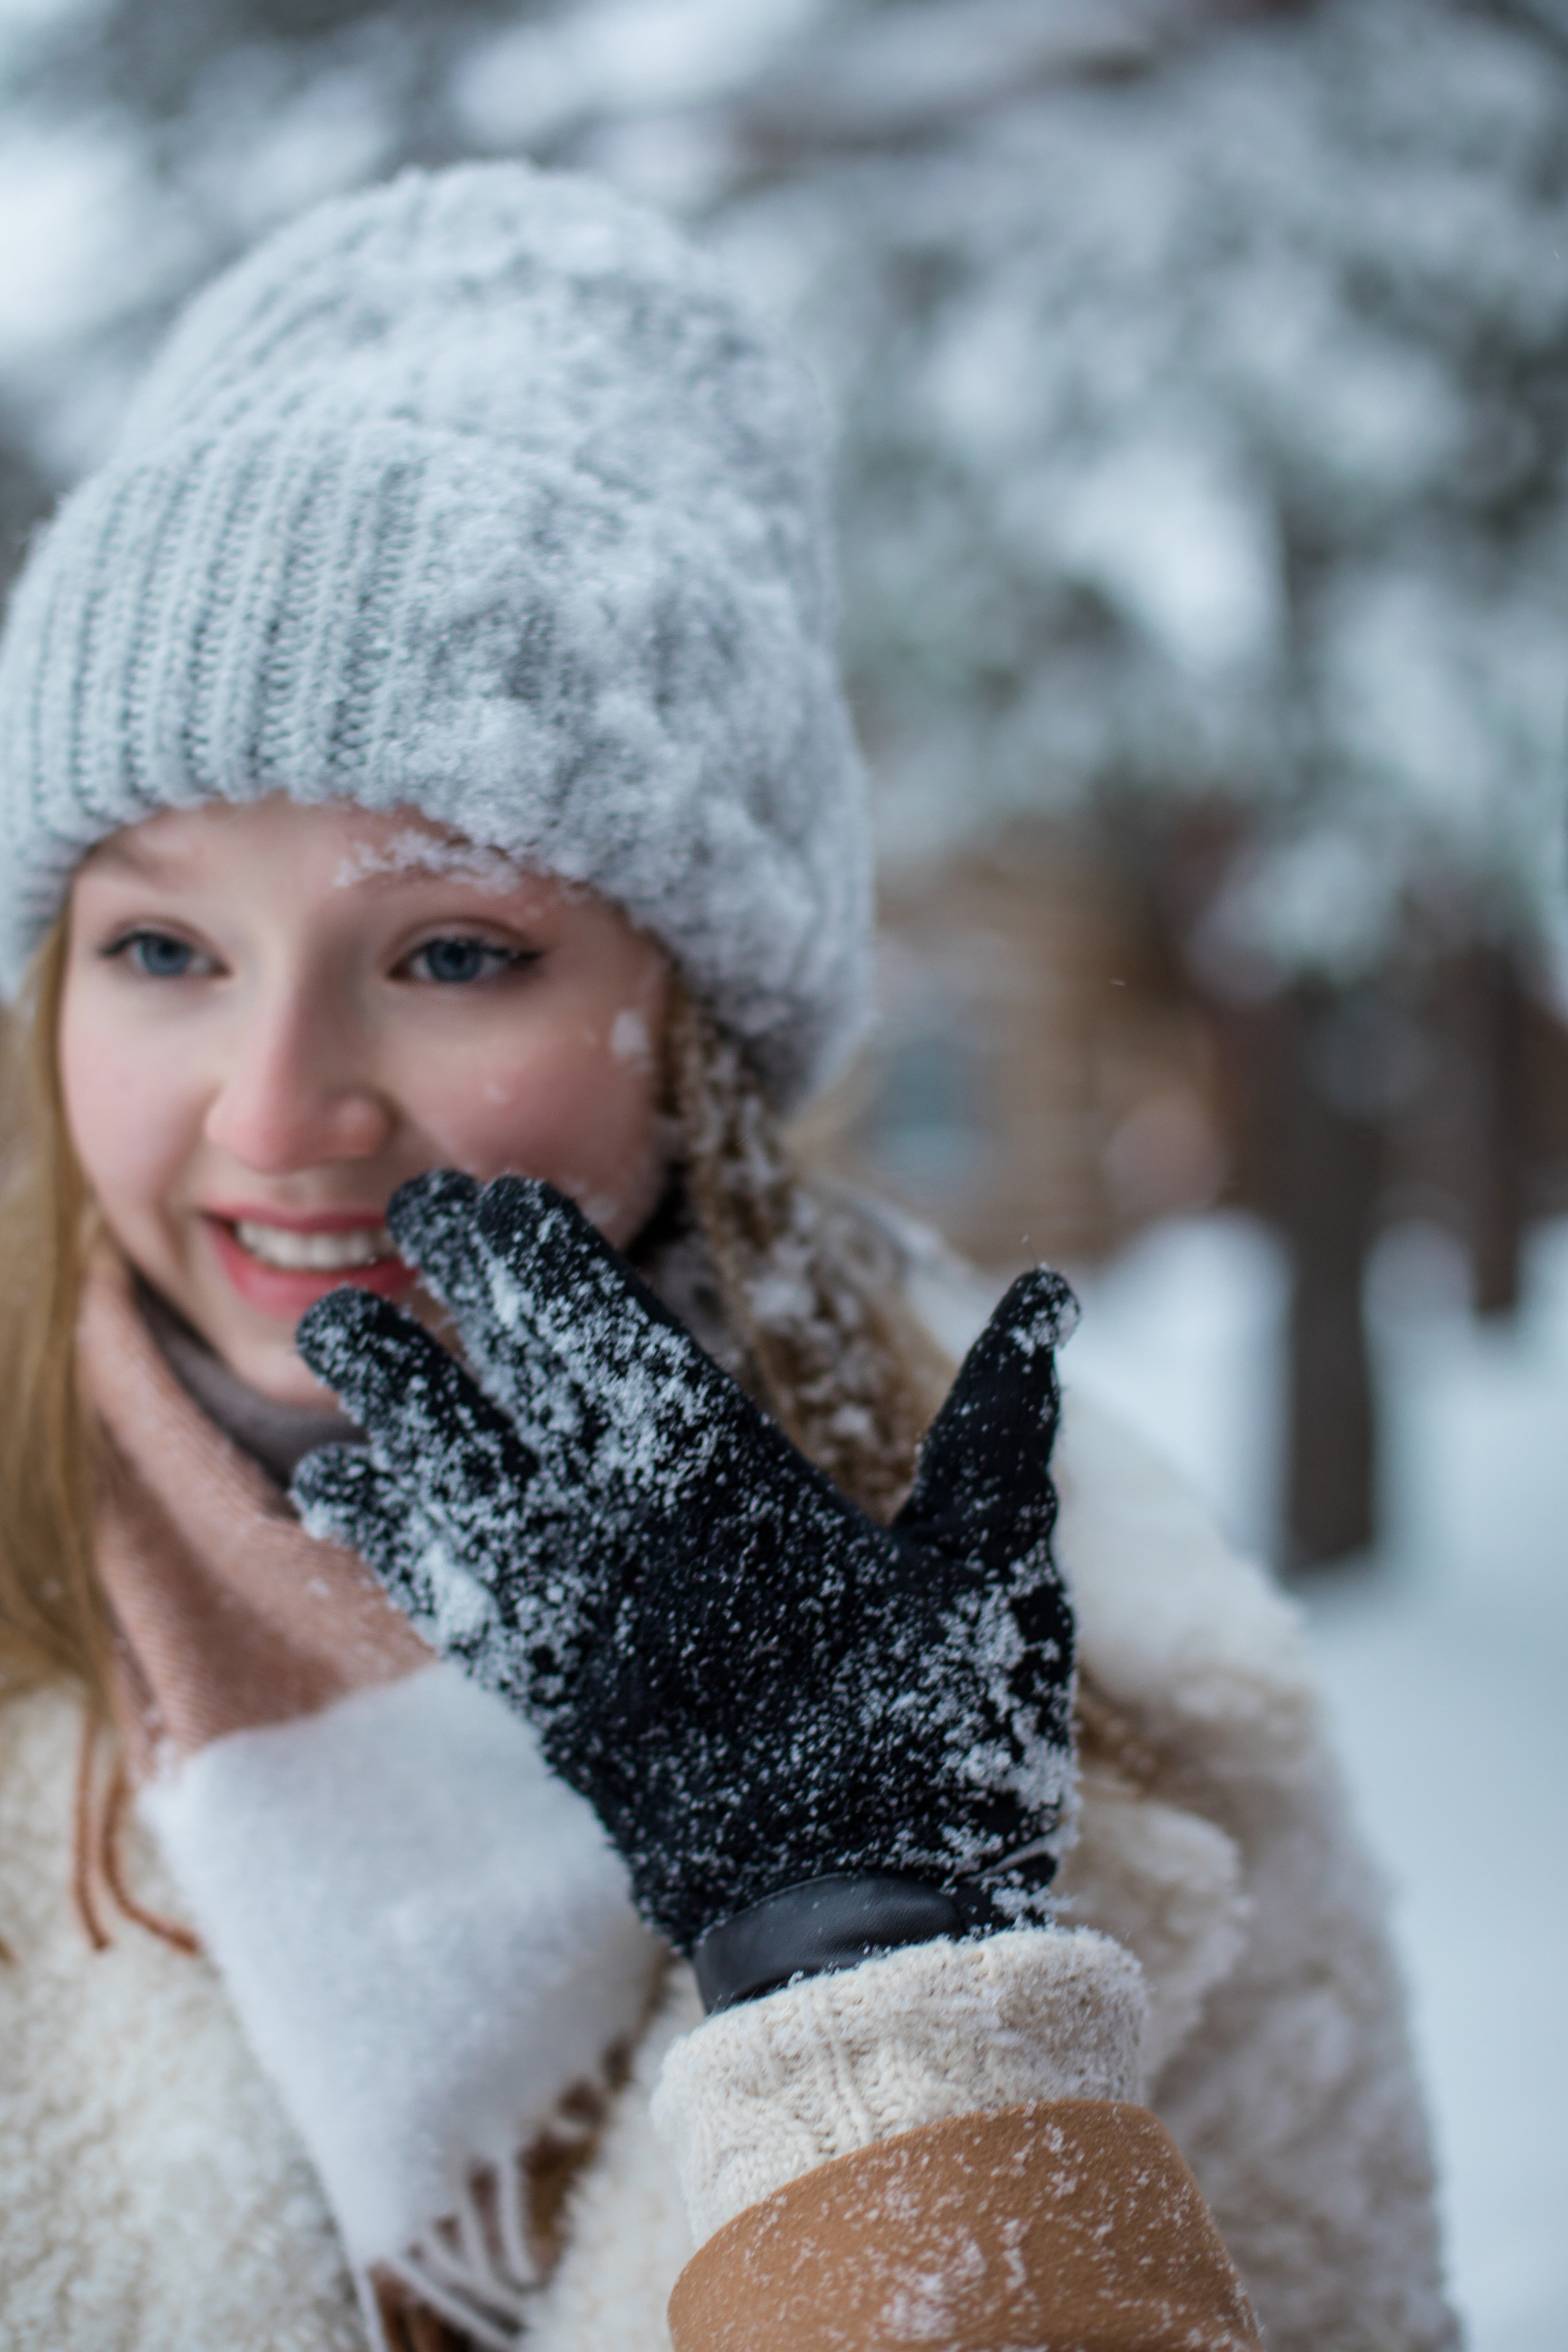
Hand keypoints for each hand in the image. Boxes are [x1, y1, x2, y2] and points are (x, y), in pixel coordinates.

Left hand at [294, 1174, 1076, 1978]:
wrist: (859, 1933)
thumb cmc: (942, 1739)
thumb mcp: (998, 1569)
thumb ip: (1003, 1426)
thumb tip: (1052, 1296)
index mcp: (739, 1493)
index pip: (619, 1344)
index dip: (547, 1263)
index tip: (494, 1198)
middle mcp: (634, 1542)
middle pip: (526, 1389)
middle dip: (463, 1290)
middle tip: (412, 1204)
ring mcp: (577, 1628)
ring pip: (459, 1487)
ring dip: (393, 1400)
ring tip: (336, 1326)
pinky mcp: (548, 1707)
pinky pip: (443, 1603)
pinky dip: (386, 1540)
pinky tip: (336, 1491)